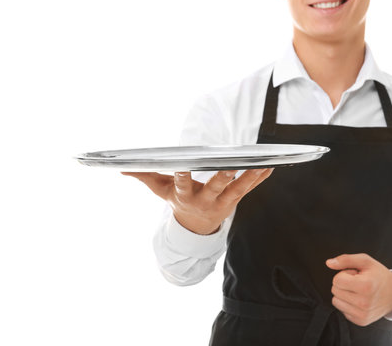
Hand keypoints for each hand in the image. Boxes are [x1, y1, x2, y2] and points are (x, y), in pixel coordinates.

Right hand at [121, 168, 273, 234]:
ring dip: (249, 177)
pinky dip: (259, 179)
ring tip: (261, 164)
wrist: (195, 227)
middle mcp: (205, 200)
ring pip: (238, 189)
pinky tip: (270, 167)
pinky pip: (248, 190)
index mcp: (185, 196)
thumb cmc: (177, 202)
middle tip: (230, 166)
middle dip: (223, 177)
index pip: (182, 184)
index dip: (182, 176)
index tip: (183, 165)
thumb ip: (144, 178)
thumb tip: (121, 169)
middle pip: (215, 187)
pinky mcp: (234, 201)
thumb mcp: (160, 192)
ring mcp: (222, 202)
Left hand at [325, 253, 391, 325]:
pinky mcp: (361, 321)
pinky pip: (342, 310)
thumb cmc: (379, 275)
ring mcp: (362, 314)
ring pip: (336, 301)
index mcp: (365, 286)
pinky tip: (359, 299)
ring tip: (357, 290)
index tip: (355, 275)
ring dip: (343, 294)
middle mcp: (364, 303)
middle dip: (343, 284)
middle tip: (357, 282)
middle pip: (335, 290)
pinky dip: (348, 304)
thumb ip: (345, 259)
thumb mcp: (365, 261)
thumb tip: (329, 263)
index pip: (337, 280)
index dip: (344, 274)